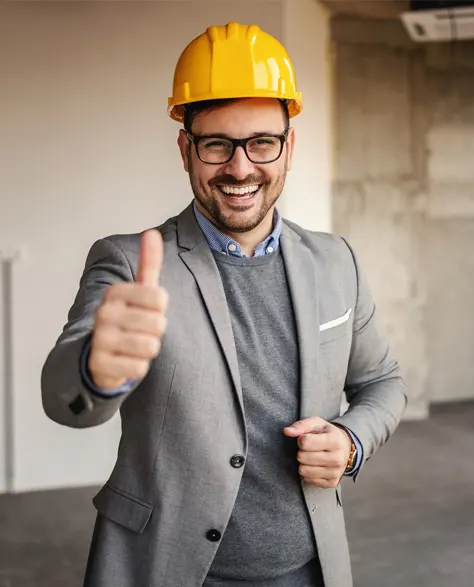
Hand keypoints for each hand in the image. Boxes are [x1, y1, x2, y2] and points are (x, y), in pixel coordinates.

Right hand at [88, 230, 168, 390]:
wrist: (99, 355)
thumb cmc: (127, 319)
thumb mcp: (138, 290)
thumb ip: (148, 263)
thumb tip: (152, 233)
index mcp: (115, 292)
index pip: (160, 298)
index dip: (159, 309)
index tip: (145, 310)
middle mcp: (104, 312)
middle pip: (159, 324)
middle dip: (155, 332)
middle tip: (139, 332)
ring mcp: (100, 338)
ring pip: (151, 346)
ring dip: (147, 350)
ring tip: (133, 346)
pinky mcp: (100, 364)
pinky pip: (139, 368)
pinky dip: (137, 368)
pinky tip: (125, 361)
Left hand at [283, 417, 351, 487]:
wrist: (345, 447)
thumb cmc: (327, 434)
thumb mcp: (316, 424)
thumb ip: (301, 426)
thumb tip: (287, 431)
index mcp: (334, 441)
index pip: (305, 442)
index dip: (300, 440)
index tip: (305, 439)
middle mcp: (337, 458)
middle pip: (302, 457)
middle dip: (301, 452)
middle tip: (309, 449)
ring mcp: (335, 472)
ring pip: (304, 471)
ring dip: (303, 463)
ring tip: (311, 457)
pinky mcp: (332, 483)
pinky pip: (308, 480)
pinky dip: (308, 473)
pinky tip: (315, 466)